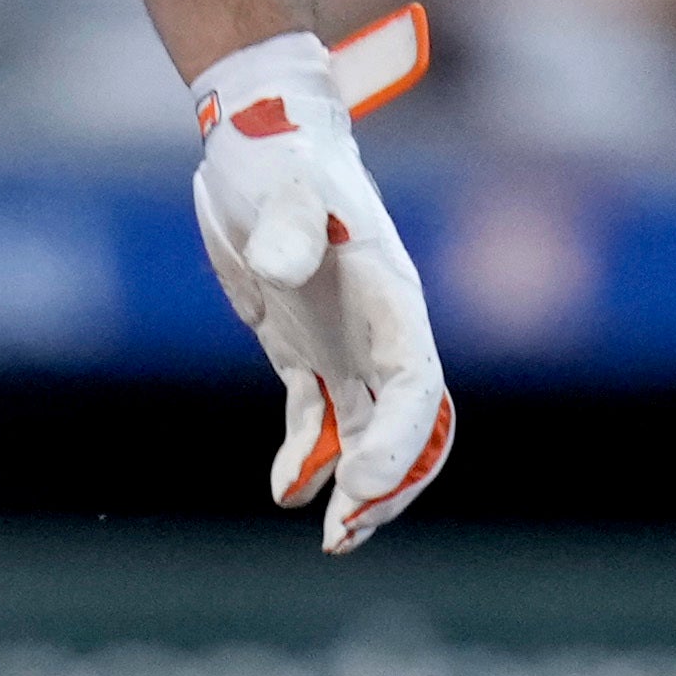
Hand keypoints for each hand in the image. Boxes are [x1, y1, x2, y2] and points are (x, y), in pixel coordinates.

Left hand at [182, 12, 453, 551]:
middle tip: (343, 533)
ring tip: (331, 538)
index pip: (416, 388)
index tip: (355, 484)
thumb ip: (288, 225)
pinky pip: (320, 420)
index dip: (397, 444)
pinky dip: (309, 459)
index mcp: (392, 298)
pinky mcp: (306, 350)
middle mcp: (381, 330)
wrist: (258, 137)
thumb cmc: (279, 152)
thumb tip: (283, 270)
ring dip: (358, 488)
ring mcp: (346, 343)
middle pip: (407, 428)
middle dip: (387, 486)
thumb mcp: (282, 182)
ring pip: (371, 434)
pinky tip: (286, 490)